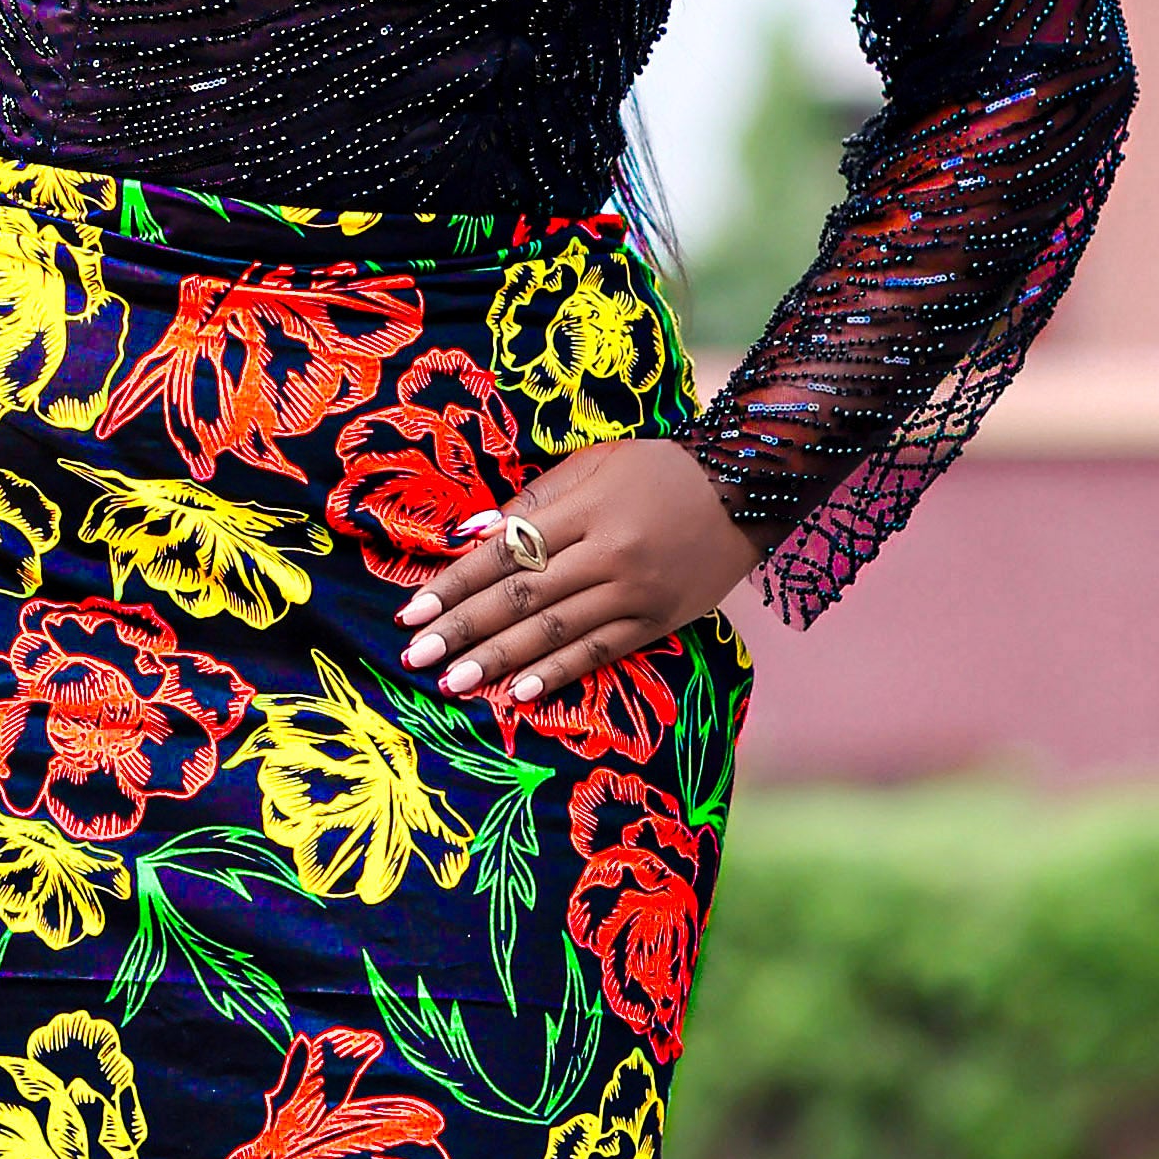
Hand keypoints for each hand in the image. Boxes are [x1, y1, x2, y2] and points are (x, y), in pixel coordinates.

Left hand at [397, 434, 757, 712]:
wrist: (746, 489)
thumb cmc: (657, 470)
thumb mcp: (593, 465)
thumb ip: (532, 503)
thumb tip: (467, 537)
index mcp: (586, 507)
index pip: (507, 552)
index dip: (456, 584)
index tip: (412, 611)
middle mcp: (609, 552)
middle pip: (523, 596)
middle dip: (463, 629)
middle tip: (415, 656)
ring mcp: (636, 591)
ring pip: (556, 631)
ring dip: (500, 660)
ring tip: (453, 682)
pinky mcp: (658, 621)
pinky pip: (600, 652)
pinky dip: (559, 673)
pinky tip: (520, 693)